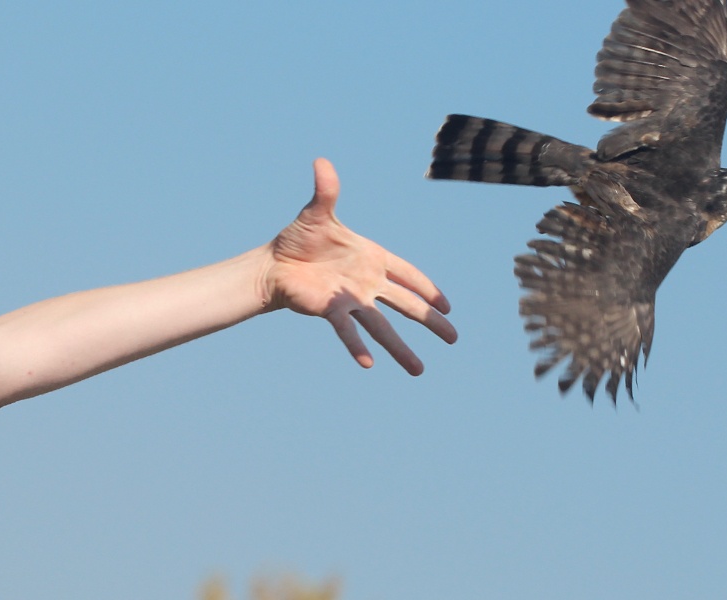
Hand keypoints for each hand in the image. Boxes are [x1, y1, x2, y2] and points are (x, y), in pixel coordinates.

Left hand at [264, 158, 456, 373]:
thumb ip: (326, 190)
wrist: (273, 264)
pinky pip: (348, 330)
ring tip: (419, 371)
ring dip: (400, 347)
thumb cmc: (299, 239)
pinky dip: (357, 346)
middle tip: (453, 337)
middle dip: (430, 320)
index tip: (447, 305)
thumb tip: (321, 162)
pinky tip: (369, 364)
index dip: (428, 288)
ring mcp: (351, 299)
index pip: (407, 274)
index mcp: (371, 258)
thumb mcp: (316, 212)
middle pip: (406, 304)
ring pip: (382, 325)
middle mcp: (366, 282)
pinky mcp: (331, 310)